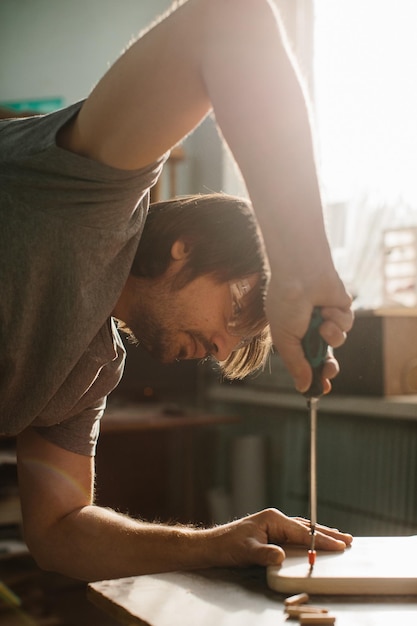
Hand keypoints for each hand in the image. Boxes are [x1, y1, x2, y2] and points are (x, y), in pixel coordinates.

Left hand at [205, 508, 352, 567]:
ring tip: (338, 538)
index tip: (339, 545)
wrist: (213, 546)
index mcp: (273, 519)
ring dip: (320, 534)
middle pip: (307, 526)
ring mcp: (274, 525)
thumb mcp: (246, 552)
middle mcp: (275, 519)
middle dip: (328, 533)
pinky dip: (309, 537)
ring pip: (303, 529)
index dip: (321, 540)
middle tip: (348, 539)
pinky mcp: (271, 532)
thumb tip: (280, 556)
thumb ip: (265, 555)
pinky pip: (296, 533)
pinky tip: (314, 540)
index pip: (303, 531)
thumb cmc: (228, 546)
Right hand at [265, 277, 353, 393]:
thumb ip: (295, 364)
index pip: (306, 362)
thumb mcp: (285, 339)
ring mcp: (327, 319)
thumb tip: (303, 387)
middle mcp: (311, 330)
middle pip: (326, 357)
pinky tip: (328, 307)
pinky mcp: (341, 309)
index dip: (314, 376)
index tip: (322, 388)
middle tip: (330, 369)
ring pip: (338, 341)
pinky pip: (346, 324)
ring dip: (331, 334)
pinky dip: (338, 318)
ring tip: (321, 321)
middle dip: (329, 365)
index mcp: (294, 337)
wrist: (301, 275)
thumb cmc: (286, 303)